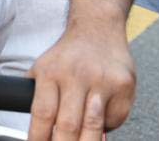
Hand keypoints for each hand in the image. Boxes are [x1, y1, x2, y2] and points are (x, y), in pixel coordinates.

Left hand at [27, 19, 135, 140]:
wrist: (98, 29)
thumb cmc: (68, 54)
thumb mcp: (43, 66)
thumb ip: (37, 93)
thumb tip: (34, 127)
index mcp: (50, 72)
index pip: (43, 113)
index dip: (39, 136)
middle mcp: (76, 76)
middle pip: (69, 124)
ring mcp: (102, 81)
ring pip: (94, 125)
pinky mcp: (123, 87)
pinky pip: (115, 119)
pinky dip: (106, 128)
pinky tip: (99, 123)